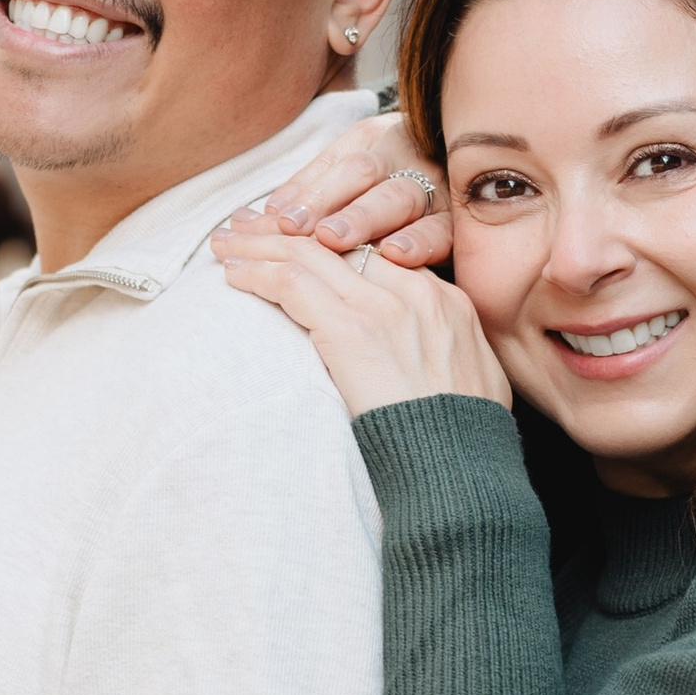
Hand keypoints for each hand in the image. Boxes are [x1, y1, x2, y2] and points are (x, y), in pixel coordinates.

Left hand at [212, 217, 512, 421]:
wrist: (463, 470)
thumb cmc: (463, 445)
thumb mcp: (471, 383)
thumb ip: (439, 353)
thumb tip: (415, 364)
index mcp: (445, 298)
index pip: (375, 249)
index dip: (331, 239)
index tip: (301, 238)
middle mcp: (416, 289)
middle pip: (339, 238)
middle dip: (287, 228)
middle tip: (248, 223)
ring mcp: (383, 305)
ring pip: (307, 251)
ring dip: (259, 244)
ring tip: (224, 243)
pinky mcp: (351, 328)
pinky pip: (291, 283)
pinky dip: (256, 274)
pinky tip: (232, 275)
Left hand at [240, 117, 452, 266]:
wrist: (473, 178)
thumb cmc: (387, 192)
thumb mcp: (350, 178)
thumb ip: (310, 192)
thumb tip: (256, 217)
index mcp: (375, 139)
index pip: (337, 164)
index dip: (309, 192)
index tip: (280, 221)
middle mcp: (406, 156)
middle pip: (365, 176)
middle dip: (330, 202)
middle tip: (303, 229)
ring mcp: (436, 187)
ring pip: (400, 199)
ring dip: (365, 218)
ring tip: (335, 238)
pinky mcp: (459, 222)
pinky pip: (442, 230)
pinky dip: (419, 241)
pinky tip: (394, 256)